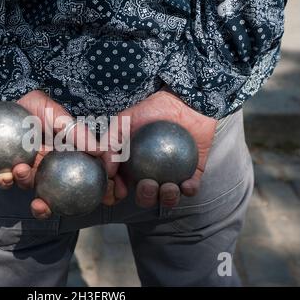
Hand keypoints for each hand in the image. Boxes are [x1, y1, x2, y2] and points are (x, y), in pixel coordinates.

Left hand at [0, 90, 101, 218]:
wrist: (10, 100)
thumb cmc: (38, 107)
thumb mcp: (59, 116)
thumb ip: (78, 133)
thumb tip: (100, 151)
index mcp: (64, 159)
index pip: (84, 179)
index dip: (98, 193)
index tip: (106, 199)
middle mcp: (46, 168)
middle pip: (54, 195)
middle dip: (50, 208)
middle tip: (46, 206)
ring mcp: (26, 169)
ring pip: (28, 186)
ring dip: (25, 183)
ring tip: (21, 171)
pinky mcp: (5, 168)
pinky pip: (4, 179)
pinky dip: (5, 180)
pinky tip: (4, 174)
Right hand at [102, 87, 217, 207]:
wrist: (183, 100)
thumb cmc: (151, 109)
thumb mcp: (124, 121)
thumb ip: (111, 142)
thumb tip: (106, 169)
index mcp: (132, 167)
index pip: (121, 186)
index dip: (118, 193)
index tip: (119, 191)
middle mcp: (150, 174)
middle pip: (146, 197)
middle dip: (145, 198)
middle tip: (148, 184)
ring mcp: (172, 175)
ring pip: (168, 197)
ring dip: (167, 199)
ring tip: (168, 186)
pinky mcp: (192, 173)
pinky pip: (191, 188)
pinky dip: (189, 190)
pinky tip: (186, 184)